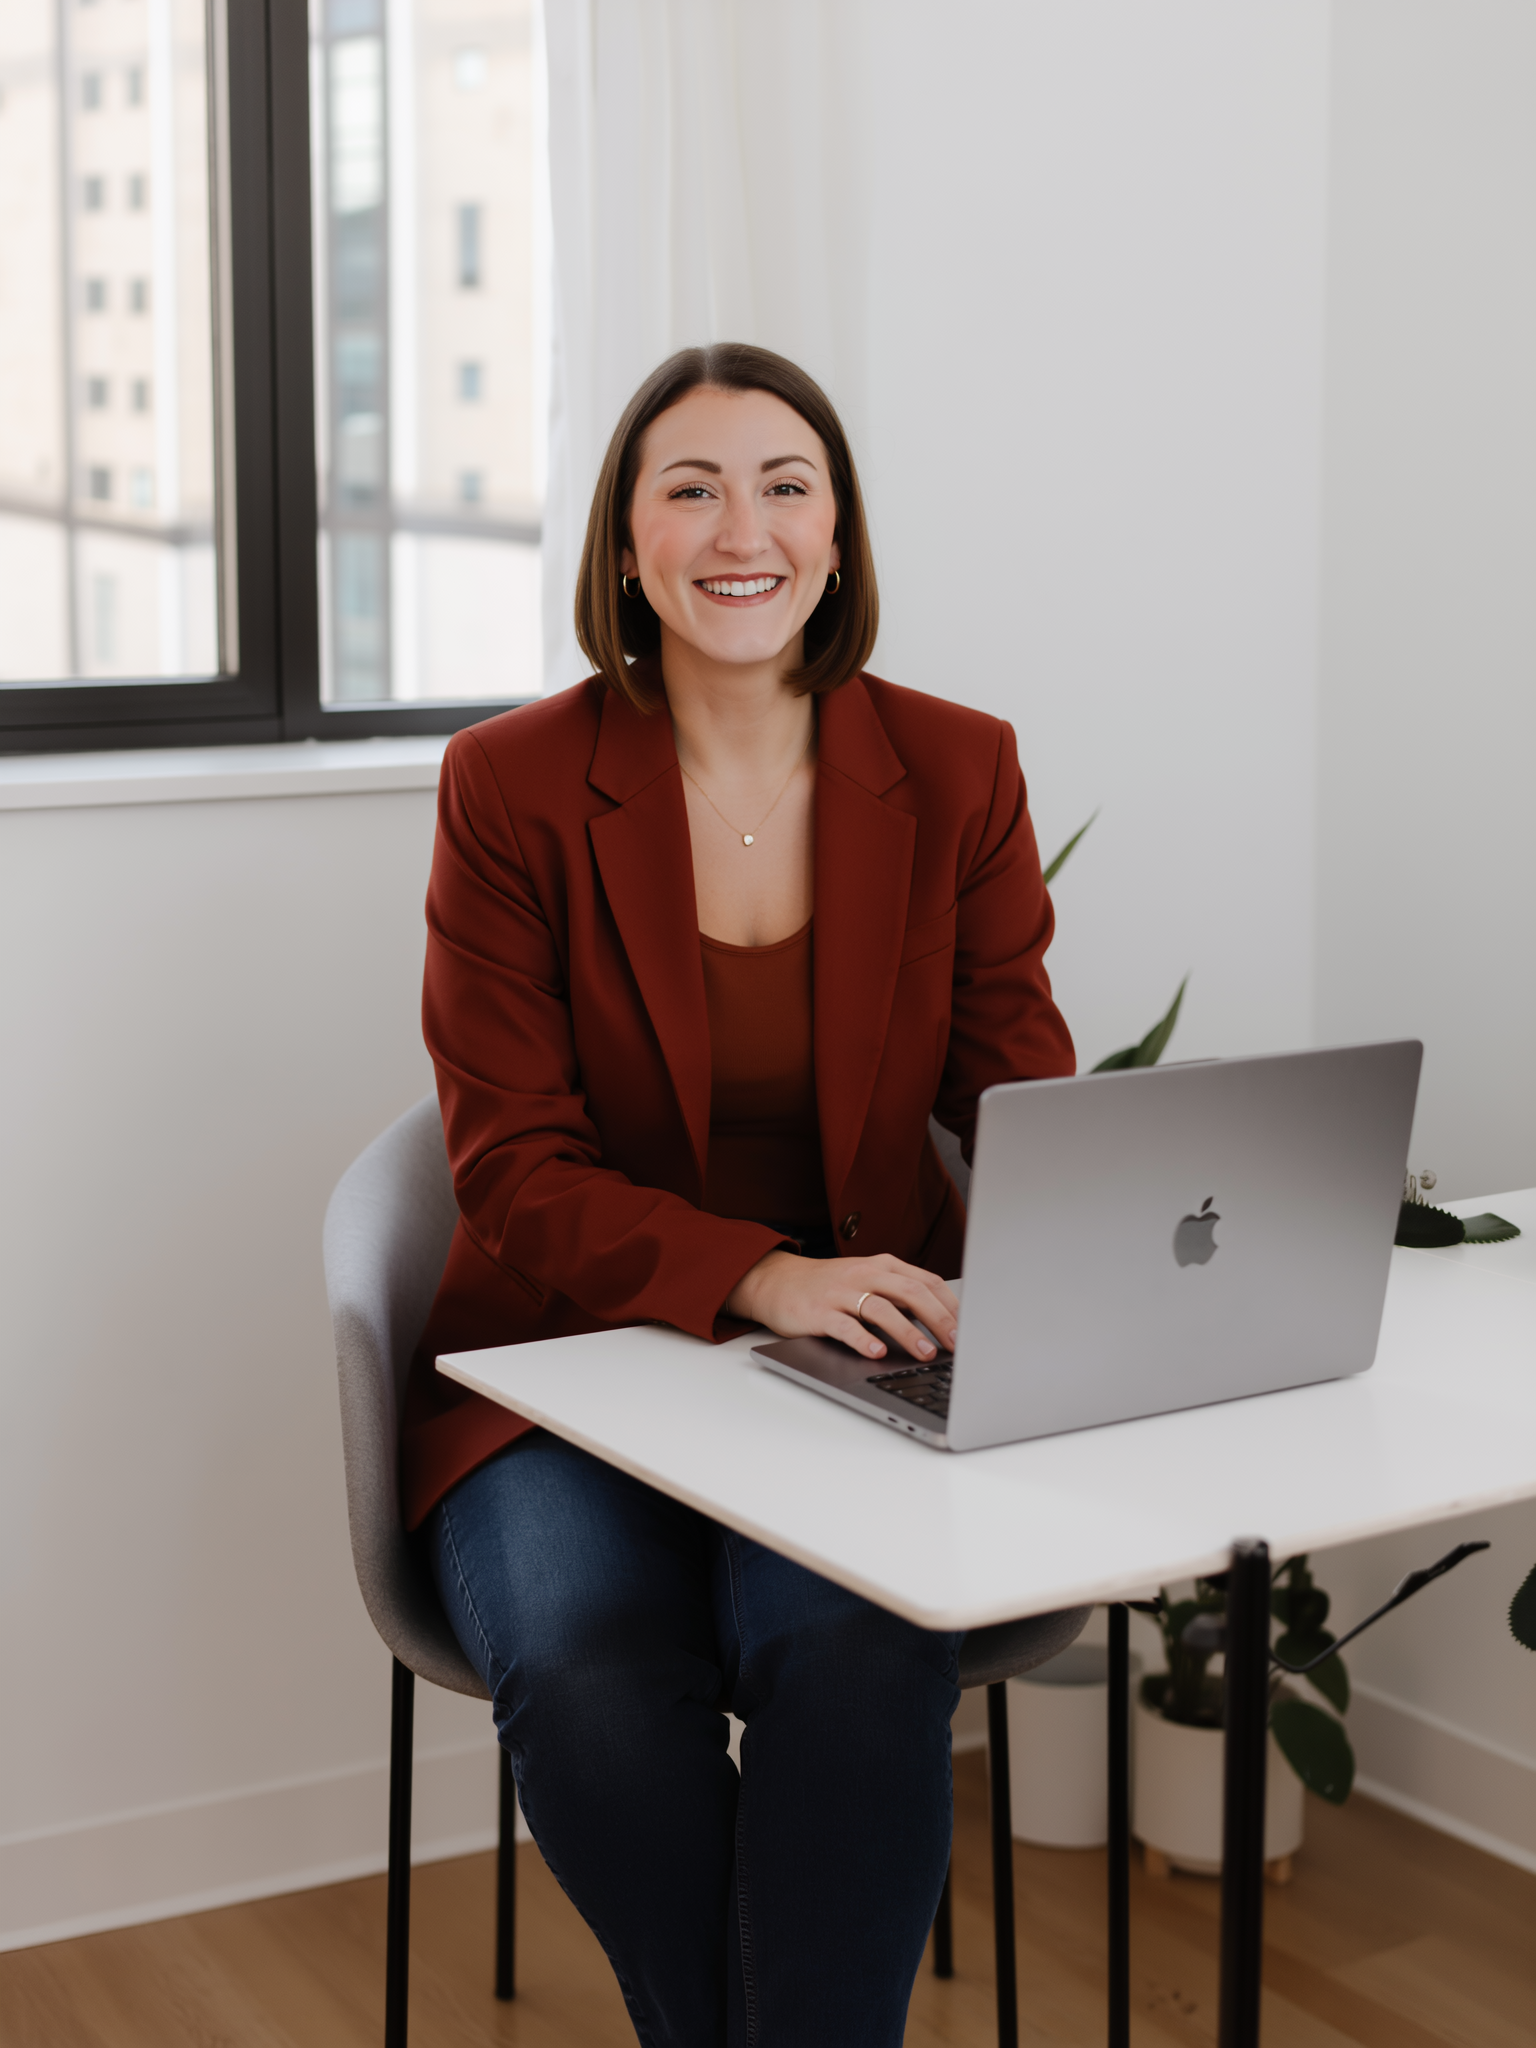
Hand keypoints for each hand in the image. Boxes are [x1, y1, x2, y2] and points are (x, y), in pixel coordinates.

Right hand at [726, 1250, 959, 1362]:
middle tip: (957, 1343)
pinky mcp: (819, 1311)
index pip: (927, 1281)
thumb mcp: (868, 1281)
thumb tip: (942, 1324)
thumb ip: (900, 1296)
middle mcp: (865, 1274)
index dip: (951, 1306)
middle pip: (910, 1292)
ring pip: (881, 1308)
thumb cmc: (831, 1287)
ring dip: (907, 1332)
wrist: (778, 1282)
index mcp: (883, 1266)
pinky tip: (877, 1353)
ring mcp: (841, 1292)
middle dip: (938, 1319)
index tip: (970, 1329)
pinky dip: (863, 1340)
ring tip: (925, 1352)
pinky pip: (845, 1325)